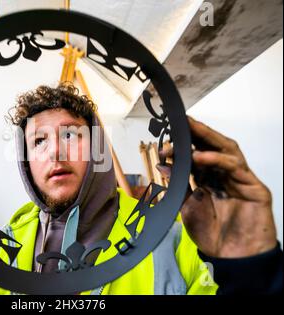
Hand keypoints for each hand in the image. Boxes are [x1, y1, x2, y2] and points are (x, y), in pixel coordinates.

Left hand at [158, 116, 276, 257]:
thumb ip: (178, 185)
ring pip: (227, 150)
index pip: (196, 155)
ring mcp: (240, 179)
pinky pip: (236, 167)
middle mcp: (225, 176)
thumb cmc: (211, 235)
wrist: (231, 259)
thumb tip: (163, 165)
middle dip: (197, 133)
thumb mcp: (187, 207)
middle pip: (213, 147)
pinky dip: (217, 160)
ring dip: (207, 140)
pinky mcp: (255, 187)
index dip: (183, 146)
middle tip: (181, 123)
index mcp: (209, 180)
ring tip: (190, 130)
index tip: (165, 141)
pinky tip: (200, 157)